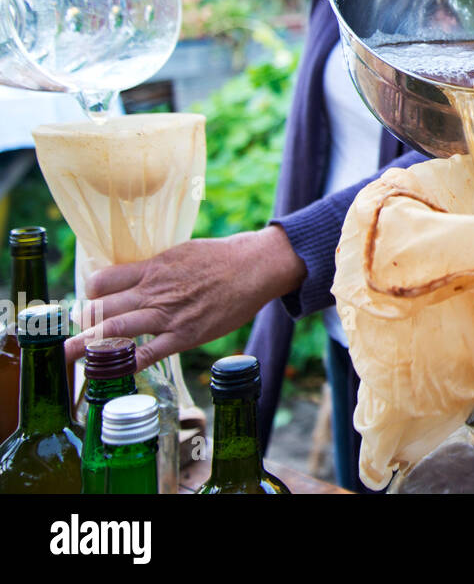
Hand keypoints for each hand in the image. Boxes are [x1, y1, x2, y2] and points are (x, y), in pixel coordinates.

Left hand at [66, 226, 307, 370]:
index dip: (88, 294)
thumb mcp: (180, 252)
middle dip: (80, 324)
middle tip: (73, 335)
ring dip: (87, 346)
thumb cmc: (221, 258)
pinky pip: (146, 354)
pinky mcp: (184, 335)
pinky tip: (113, 371)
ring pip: (114, 332)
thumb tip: (137, 275)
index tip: (89, 303)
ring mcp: (167, 315)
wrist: (255, 267)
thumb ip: (156, 267)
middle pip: (99, 309)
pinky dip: (125, 365)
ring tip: (69, 357)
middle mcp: (152, 291)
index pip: (101, 280)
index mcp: (150, 268)